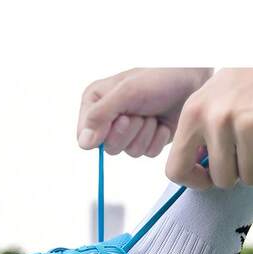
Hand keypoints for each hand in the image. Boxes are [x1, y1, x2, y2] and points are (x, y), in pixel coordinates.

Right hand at [77, 68, 211, 156]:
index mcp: (96, 103)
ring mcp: (128, 132)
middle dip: (128, 132)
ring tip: (153, 115)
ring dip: (145, 134)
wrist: (192, 81)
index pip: (85, 135)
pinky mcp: (146, 141)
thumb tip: (84, 143)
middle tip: (140, 113)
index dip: (101, 133)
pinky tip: (162, 123)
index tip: (120, 118)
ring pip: (129, 152)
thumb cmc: (160, 77)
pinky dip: (157, 139)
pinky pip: (147, 153)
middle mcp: (109, 119)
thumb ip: (100, 115)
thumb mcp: (126, 92)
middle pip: (108, 147)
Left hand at [166, 68, 252, 188]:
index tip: (207, 177)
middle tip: (238, 158)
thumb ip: (195, 139)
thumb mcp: (206, 106)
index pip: (176, 171)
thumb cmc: (238, 87)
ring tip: (250, 147)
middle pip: (219, 179)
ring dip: (250, 169)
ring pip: (245, 176)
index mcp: (191, 115)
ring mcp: (239, 120)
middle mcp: (212, 118)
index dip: (194, 182)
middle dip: (232, 175)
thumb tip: (196, 176)